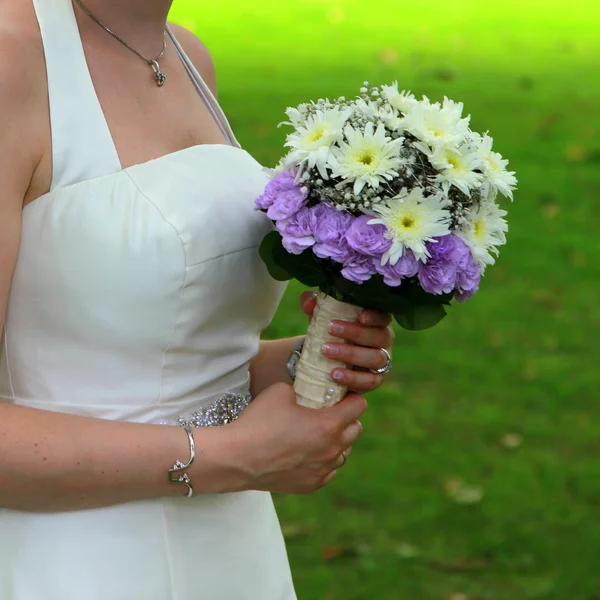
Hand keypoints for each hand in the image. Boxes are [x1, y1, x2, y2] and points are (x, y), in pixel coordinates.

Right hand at [226, 383, 365, 493]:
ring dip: (337, 441)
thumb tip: (305, 391)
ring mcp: (322, 470)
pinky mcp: (311, 485)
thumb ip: (301, 389)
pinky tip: (309, 452)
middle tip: (331, 411)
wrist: (236, 458)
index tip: (342, 394)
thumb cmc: (258, 421)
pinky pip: (329, 470)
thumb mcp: (281, 391)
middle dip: (348, 418)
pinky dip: (324, 460)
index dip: (352, 397)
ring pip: (344, 453)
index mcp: (329, 424)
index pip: (359, 406)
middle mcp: (331, 449)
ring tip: (319, 433)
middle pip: (356, 430)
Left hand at [300, 291, 393, 393]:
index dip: (375, 316)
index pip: (383, 316)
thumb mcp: (321, 314)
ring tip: (326, 351)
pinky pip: (369, 381)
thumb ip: (313, 304)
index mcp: (377, 320)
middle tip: (330, 329)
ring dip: (351, 354)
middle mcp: (384, 339)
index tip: (361, 316)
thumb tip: (309, 303)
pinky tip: (335, 374)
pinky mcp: (375, 379)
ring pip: (376, 358)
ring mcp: (382, 360)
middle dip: (355, 333)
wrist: (326, 357)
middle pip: (379, 336)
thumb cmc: (330, 329)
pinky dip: (352, 378)